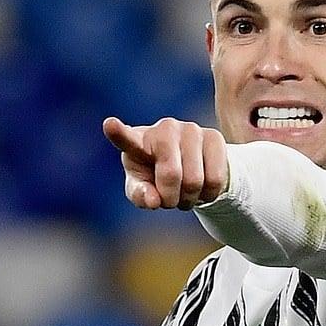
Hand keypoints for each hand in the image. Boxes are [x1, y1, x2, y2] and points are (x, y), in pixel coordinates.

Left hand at [102, 117, 227, 209]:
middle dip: (171, 198)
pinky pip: (215, 179)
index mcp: (139, 141)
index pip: (126, 139)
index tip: (109, 124)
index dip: (118, 133)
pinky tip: (203, 186)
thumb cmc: (157, 177)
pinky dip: (208, 194)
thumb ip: (141, 195)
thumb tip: (154, 200)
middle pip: (171, 174)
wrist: (192, 166)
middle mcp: (165, 128)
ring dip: (190, 198)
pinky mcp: (214, 136)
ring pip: (195, 180)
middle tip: (170, 200)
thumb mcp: (142, 189)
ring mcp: (191, 129)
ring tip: (186, 193)